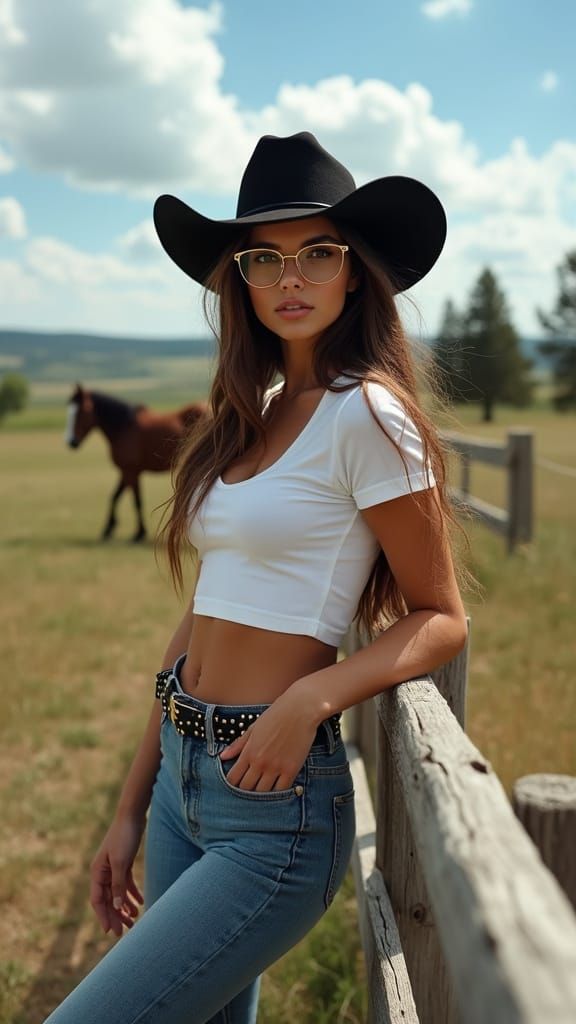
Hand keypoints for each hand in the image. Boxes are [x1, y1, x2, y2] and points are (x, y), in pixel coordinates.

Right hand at [89, 814, 144, 936]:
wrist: (132, 815)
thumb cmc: (124, 837)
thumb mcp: (121, 863)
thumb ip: (117, 885)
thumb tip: (115, 907)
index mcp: (97, 872)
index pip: (97, 900)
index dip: (103, 916)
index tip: (110, 931)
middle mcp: (103, 871)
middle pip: (108, 899)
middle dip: (116, 915)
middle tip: (125, 932)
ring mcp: (113, 867)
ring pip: (117, 893)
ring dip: (125, 907)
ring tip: (135, 920)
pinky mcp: (124, 862)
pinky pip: (126, 883)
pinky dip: (132, 893)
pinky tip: (141, 903)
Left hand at [219, 687, 319, 791]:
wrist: (300, 709)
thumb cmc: (276, 715)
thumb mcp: (253, 728)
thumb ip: (238, 745)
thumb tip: (222, 757)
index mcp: (249, 751)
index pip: (233, 778)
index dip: (233, 783)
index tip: (237, 782)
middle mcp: (260, 762)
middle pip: (246, 788)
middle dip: (246, 789)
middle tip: (251, 786)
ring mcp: (276, 767)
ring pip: (263, 792)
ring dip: (262, 792)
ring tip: (264, 787)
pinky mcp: (291, 769)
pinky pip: (282, 790)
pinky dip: (279, 792)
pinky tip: (278, 786)